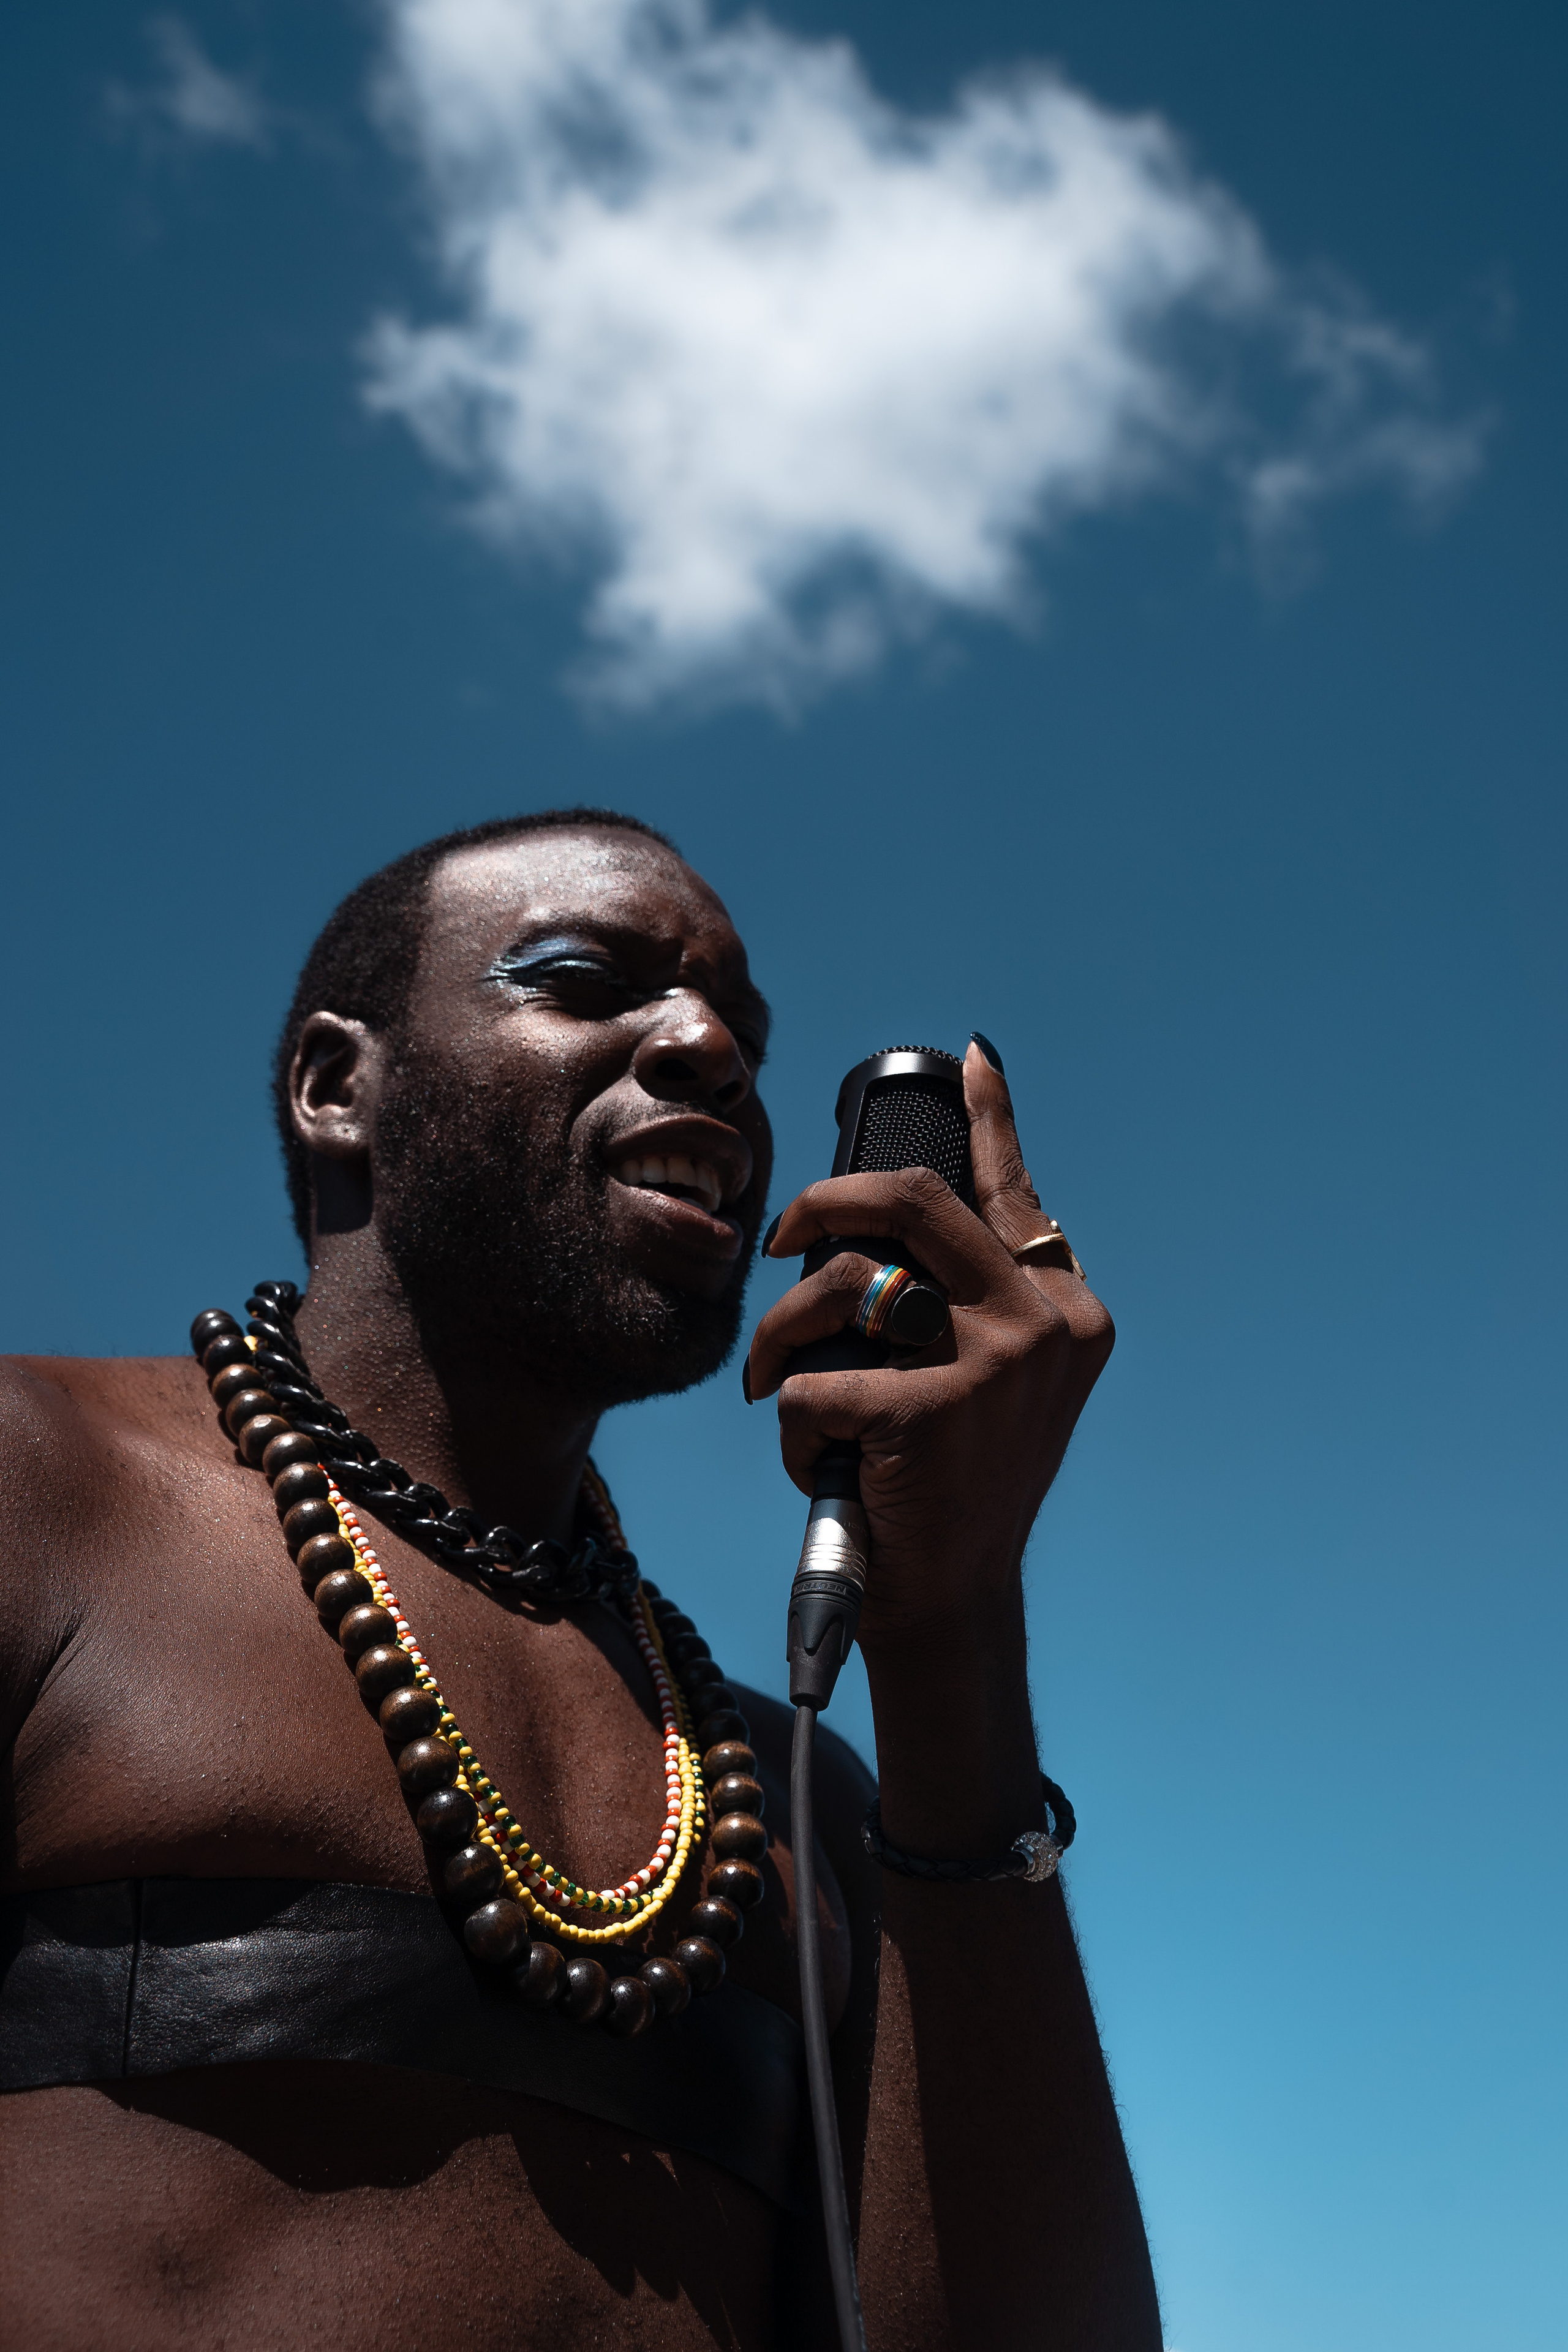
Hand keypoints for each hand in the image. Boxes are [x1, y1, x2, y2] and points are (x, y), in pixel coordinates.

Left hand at [743, 1041, 1113, 1654]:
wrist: (949, 1597)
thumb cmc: (948, 1481)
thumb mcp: (990, 1380)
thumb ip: (975, 1298)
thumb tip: (913, 1204)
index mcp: (1066, 1308)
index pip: (1014, 1191)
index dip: (990, 1118)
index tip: (972, 1060)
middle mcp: (1045, 1323)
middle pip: (911, 1202)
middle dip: (822, 1203)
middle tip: (782, 1236)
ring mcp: (996, 1363)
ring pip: (845, 1285)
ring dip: (783, 1334)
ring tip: (772, 1378)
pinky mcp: (934, 1411)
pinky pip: (813, 1378)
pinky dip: (790, 1422)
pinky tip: (814, 1461)